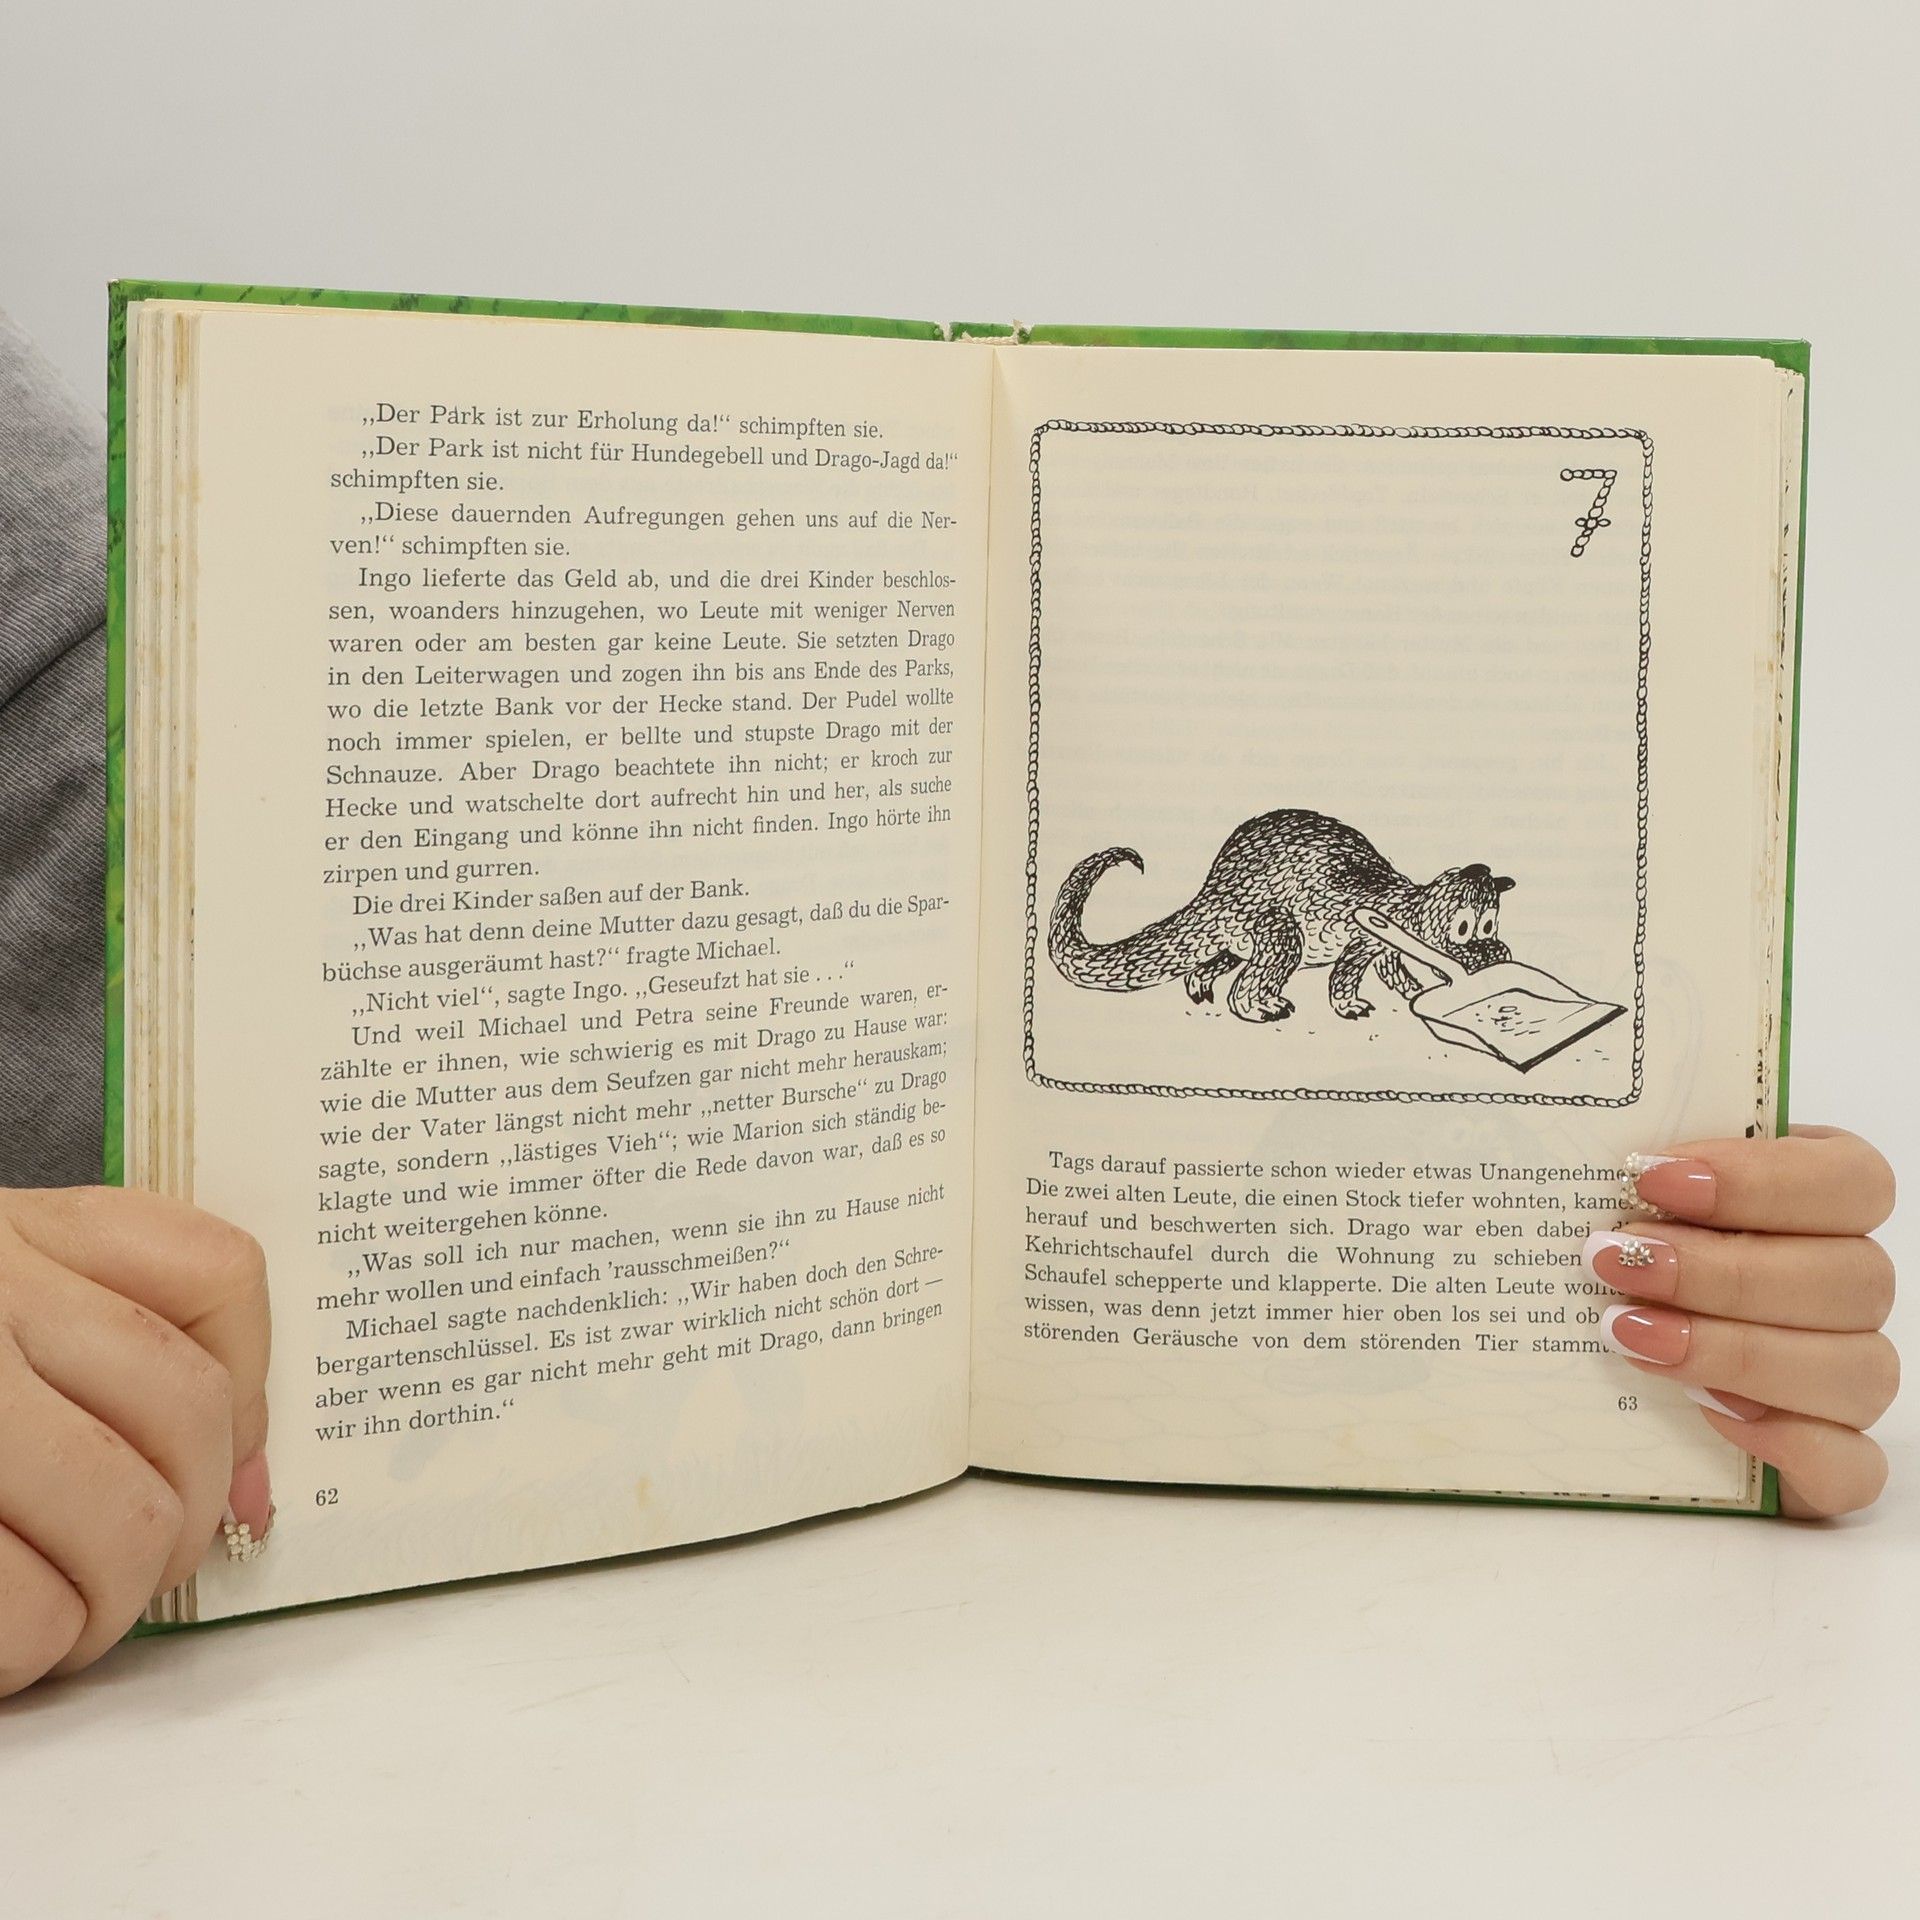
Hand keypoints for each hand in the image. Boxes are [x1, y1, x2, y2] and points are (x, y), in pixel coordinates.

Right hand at [0, 1187, 270, 1695]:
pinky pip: (14, 1605)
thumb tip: (253, 1498)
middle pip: (183, 1414)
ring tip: (60, 1622)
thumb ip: (117, 1360)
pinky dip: (25, 1648)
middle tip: (131, 1578)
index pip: (213, 1270)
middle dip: (181, 1526)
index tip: (230, 1479)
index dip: (248, 1396)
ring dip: (107, 1605)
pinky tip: (1, 1643)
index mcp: (13, 1232)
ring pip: (118, 1516)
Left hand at [1587, 1127, 1897, 1517]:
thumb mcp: (1632, 1198)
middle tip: (1620, 1262)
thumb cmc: (1631, 1248)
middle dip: (1723, 1271)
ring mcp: (1851, 1376)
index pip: (1851, 1179)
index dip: (1761, 1178)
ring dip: (1737, 1351)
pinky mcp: (1832, 1456)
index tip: (1653, 1179)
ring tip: (1629, 1332)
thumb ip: (1641, 1173)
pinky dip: (1789, 1443)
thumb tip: (1610, 1165)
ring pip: (1856, 1369)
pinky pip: (1851, 1466)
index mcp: (1823, 1200)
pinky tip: (1709, 1413)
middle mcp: (1852, 1286)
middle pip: (1852, 1277)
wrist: (1610, 1363)